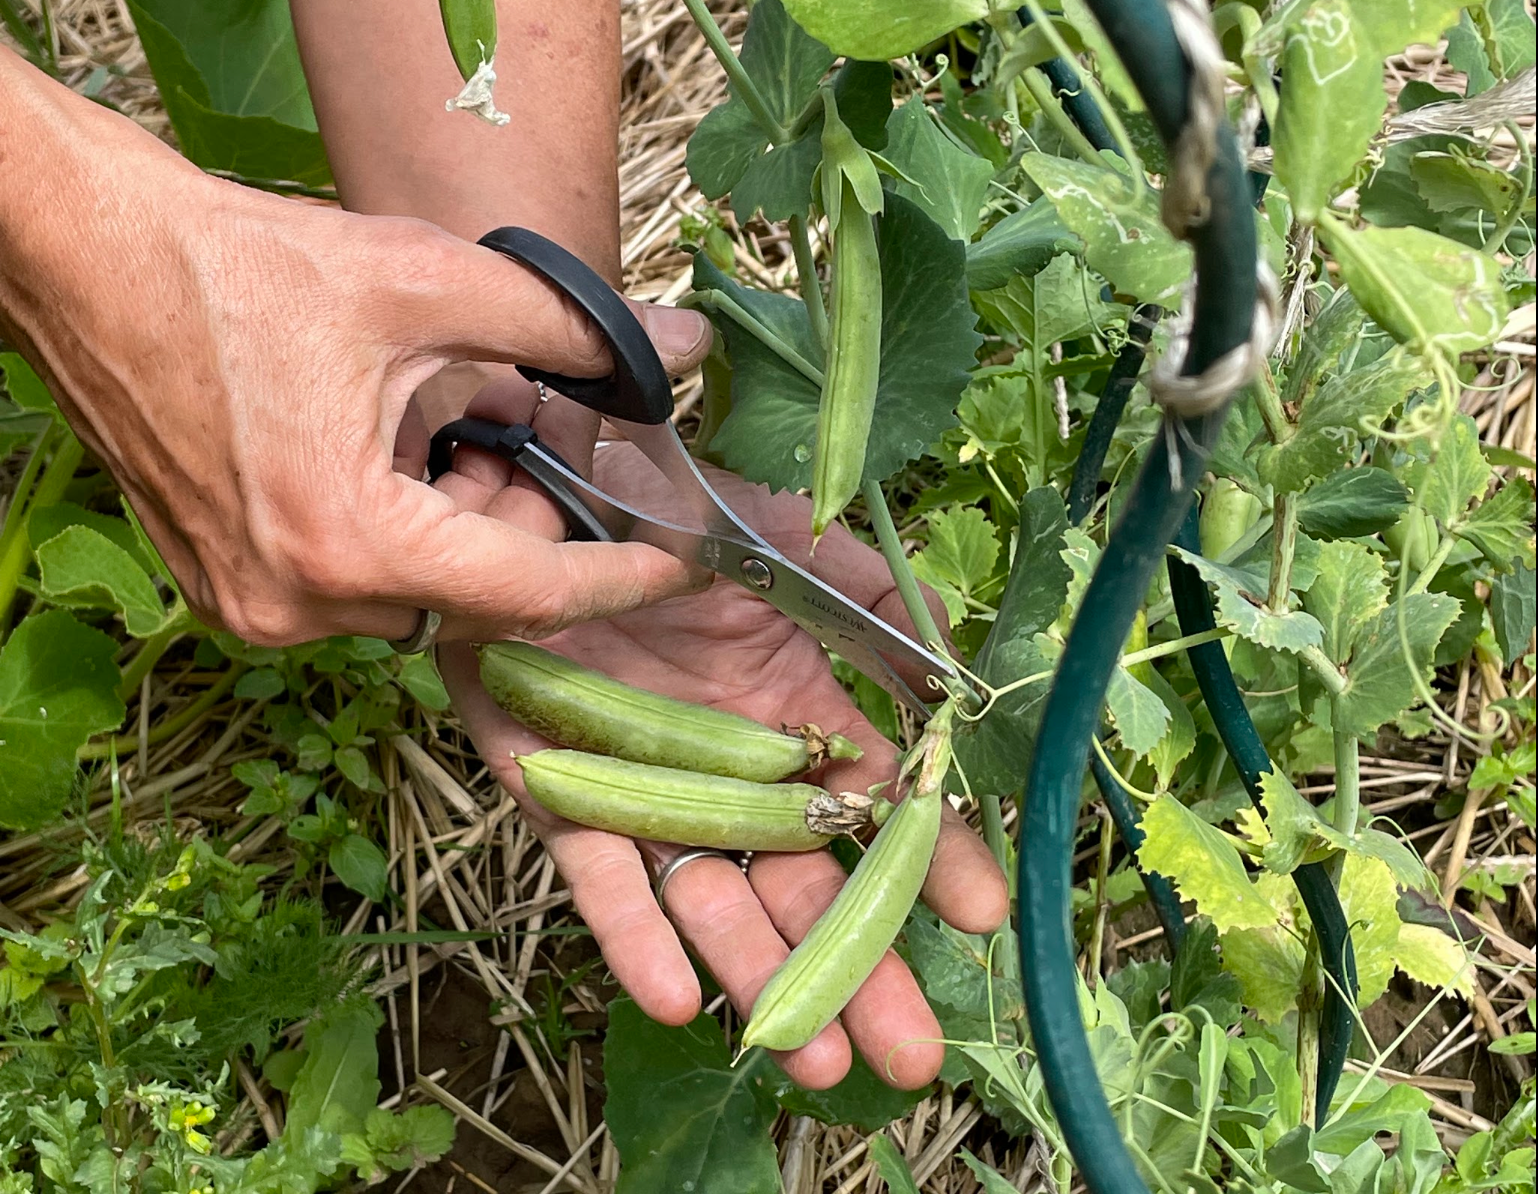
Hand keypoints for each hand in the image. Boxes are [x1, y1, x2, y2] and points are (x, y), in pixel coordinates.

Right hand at [0, 53, 710, 645]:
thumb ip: (564, 325)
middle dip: (526, 518)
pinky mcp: (234, 592)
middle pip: (477, 595)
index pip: (529, 591)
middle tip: (526, 424)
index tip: (681, 555)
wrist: (91, 264)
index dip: (619, 572)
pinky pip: (363, 587)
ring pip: (423, 594)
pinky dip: (406, 533)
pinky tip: (397, 450)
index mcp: (349, 542)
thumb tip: (675, 348)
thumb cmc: (237, 268)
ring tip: (451, 422)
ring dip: (464, 523)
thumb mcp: (423, 282)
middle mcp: (299, 603)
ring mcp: (257, 608)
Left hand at [436, 442, 1008, 1090]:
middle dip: (854, 969)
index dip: (927, 861)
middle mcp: (726, 764)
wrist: (551, 476)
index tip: (981, 919)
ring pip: (710, 895)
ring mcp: (645, 782)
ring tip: (812, 1057)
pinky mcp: (558, 787)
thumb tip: (960, 679)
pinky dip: (632, 929)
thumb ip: (876, 603)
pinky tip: (674, 996)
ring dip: (757, 973)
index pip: (874, 803)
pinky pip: (599, 868)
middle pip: (800, 881)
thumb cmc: (676, 502)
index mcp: (791, 711)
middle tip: (908, 1053)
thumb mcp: (794, 545)